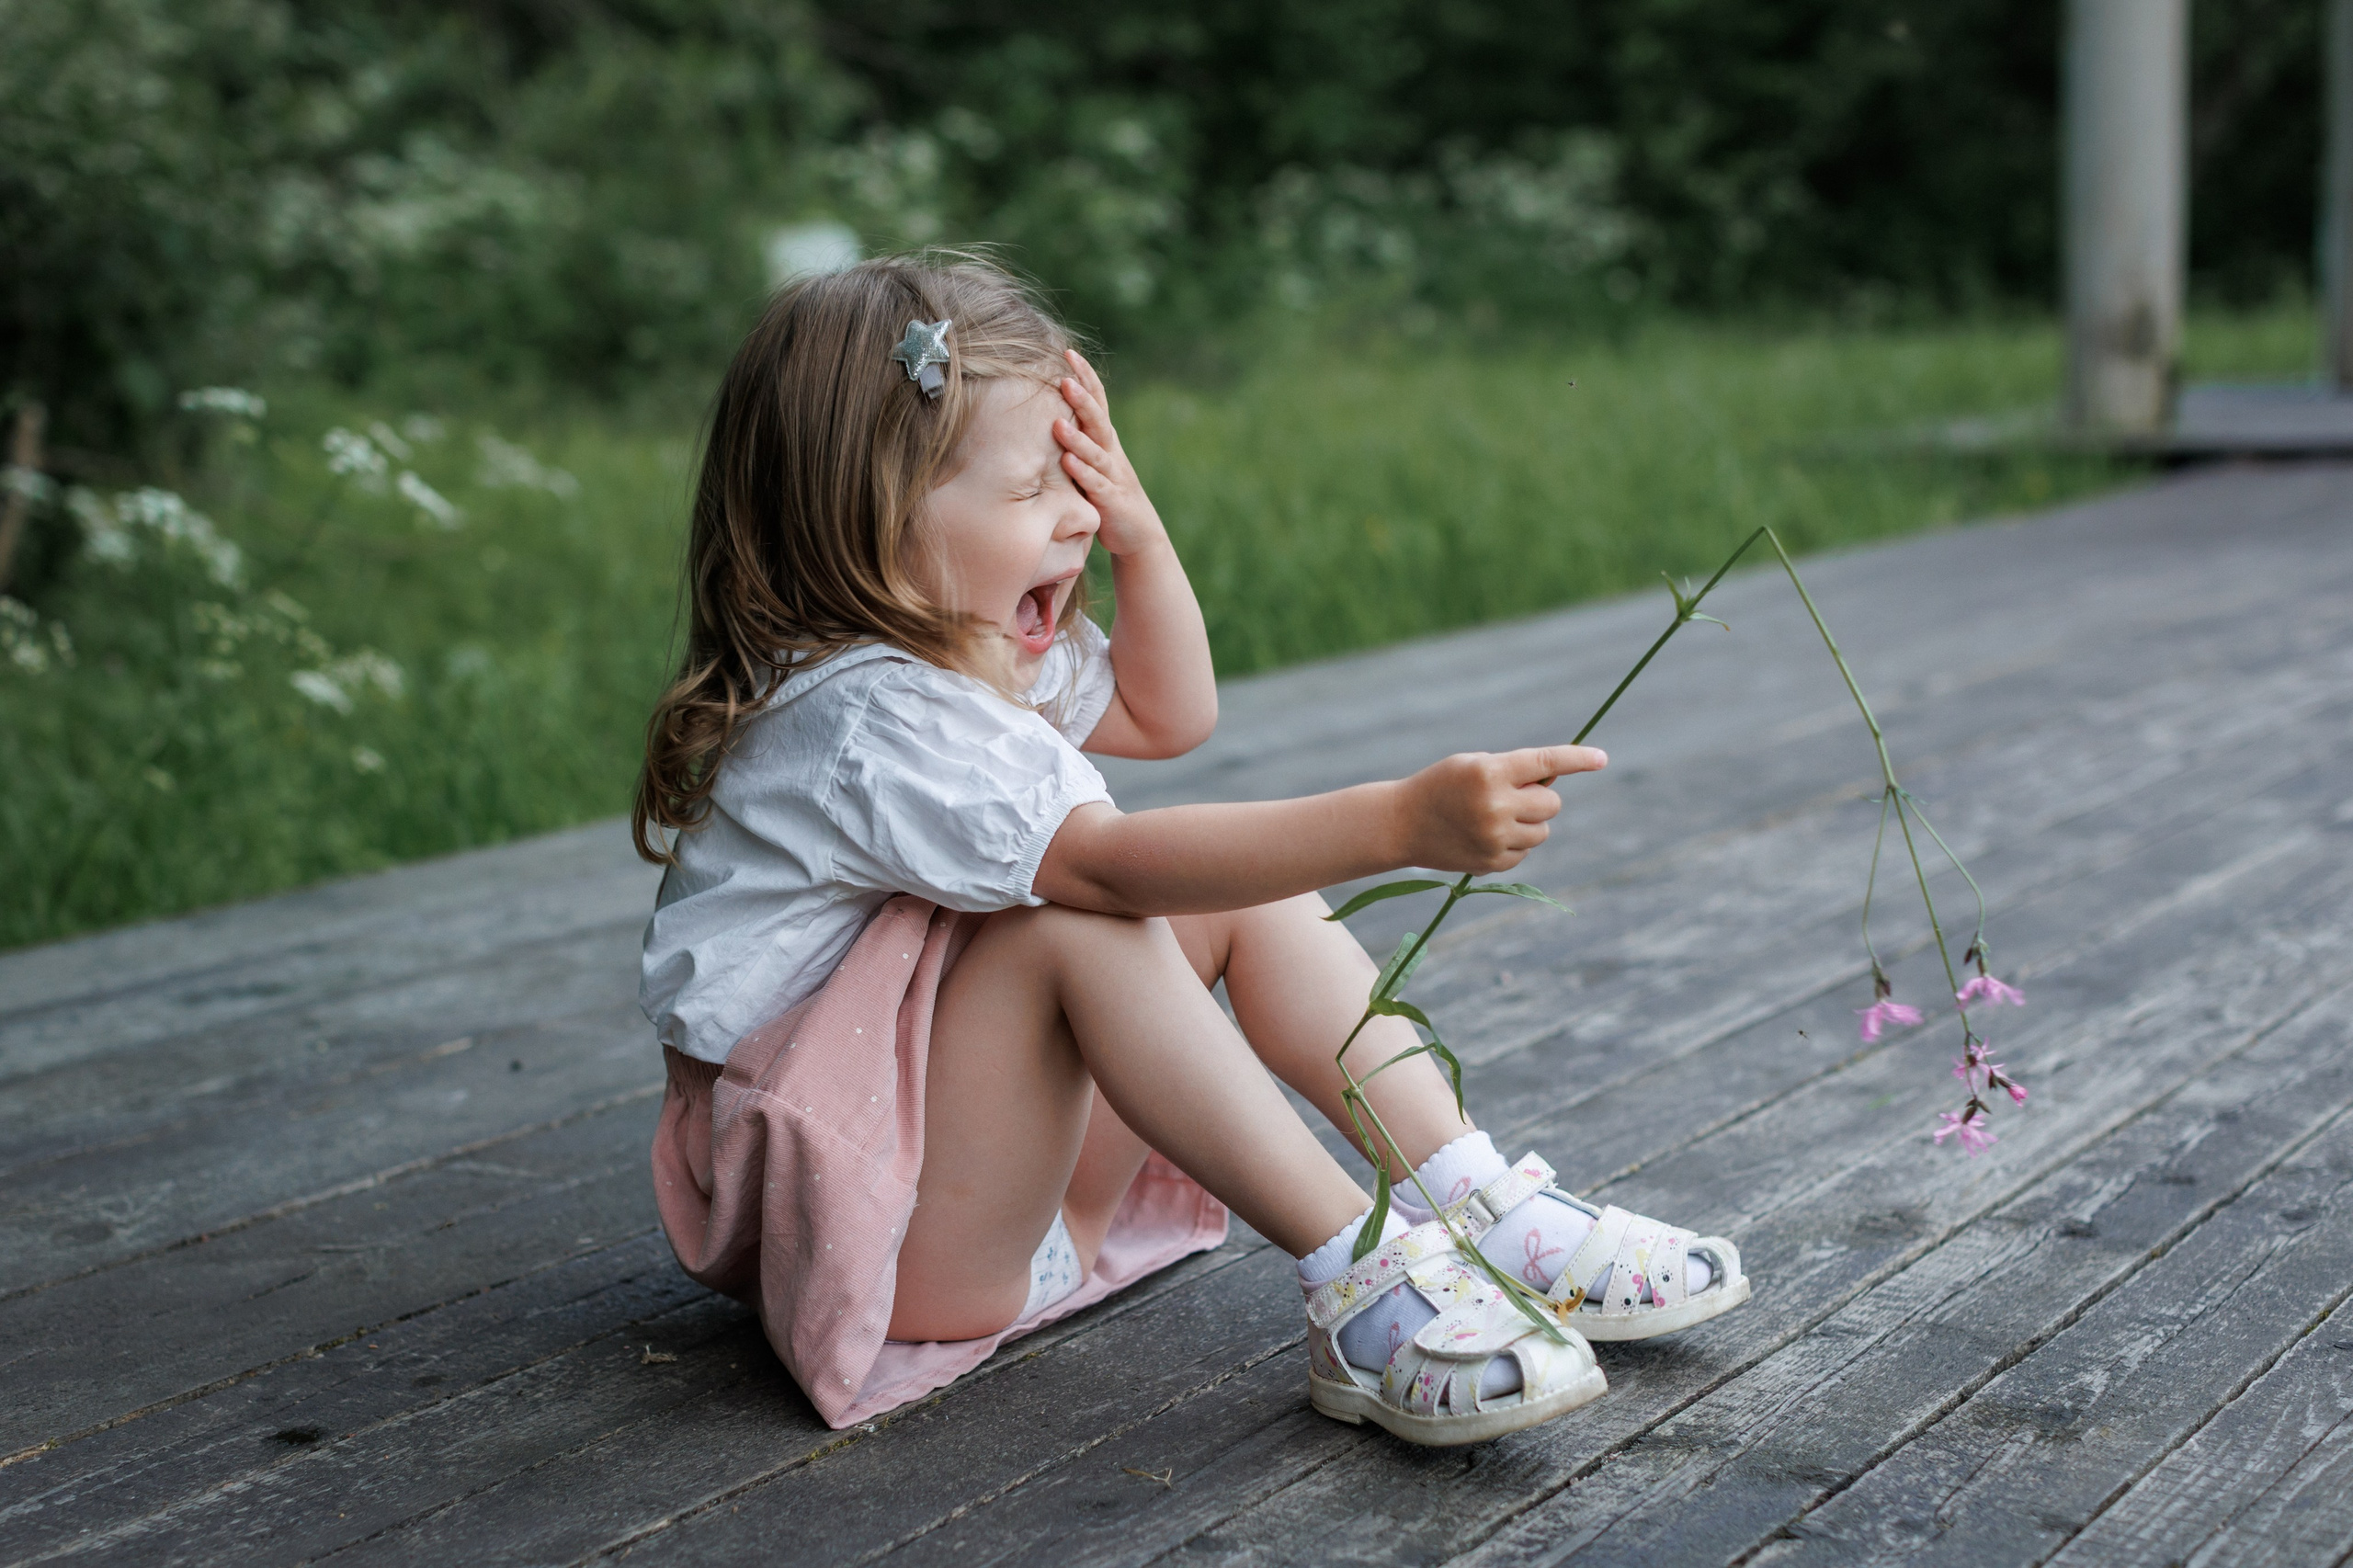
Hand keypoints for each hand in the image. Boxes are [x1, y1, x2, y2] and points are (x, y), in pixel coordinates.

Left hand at [1053, 350, 1164, 556]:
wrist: (1138, 533)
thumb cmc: (1107, 493)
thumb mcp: (1092, 461)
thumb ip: (1076, 438)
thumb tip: (1043, 410)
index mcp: (1106, 440)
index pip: (1098, 401)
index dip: (1086, 377)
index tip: (1068, 352)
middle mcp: (1111, 452)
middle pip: (1098, 420)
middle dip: (1082, 399)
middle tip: (1064, 378)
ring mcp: (1113, 476)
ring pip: (1096, 452)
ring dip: (1077, 437)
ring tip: (1057, 423)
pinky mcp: (1111, 501)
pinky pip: (1096, 485)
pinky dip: (1083, 473)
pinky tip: (1068, 463)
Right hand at [1394, 746, 1607, 872]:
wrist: (1402, 824)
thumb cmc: (1442, 785)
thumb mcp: (1473, 765)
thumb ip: (1514, 771)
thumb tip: (1555, 784)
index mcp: (1490, 773)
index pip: (1546, 762)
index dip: (1577, 759)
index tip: (1602, 758)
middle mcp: (1496, 806)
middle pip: (1551, 803)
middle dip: (1539, 797)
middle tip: (1513, 795)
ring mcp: (1495, 838)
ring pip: (1542, 829)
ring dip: (1530, 822)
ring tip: (1496, 816)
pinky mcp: (1493, 862)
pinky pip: (1526, 851)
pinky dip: (1515, 842)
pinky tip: (1485, 835)